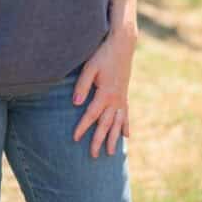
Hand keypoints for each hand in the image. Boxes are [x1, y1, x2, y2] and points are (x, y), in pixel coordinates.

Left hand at [71, 29, 136, 157]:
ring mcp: (121, 98)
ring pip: (118, 123)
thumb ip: (82, 85)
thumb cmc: (103, 54)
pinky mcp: (125, 94)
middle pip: (106, 124)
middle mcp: (115, 99)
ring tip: (111, 154)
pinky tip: (126, 137)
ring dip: (114, 138)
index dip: (83, 127)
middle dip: (99, 140)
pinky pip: (126, 115)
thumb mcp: (90, 67)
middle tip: (93, 156)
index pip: (91, 115)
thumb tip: (75, 103)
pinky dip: (126, 126)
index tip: (75, 138)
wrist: (122, 45)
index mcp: (105, 93)